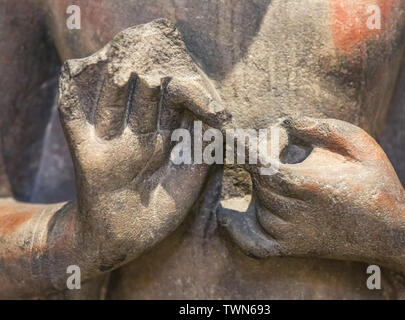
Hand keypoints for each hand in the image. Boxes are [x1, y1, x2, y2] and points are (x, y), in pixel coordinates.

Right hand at [57, 20, 223, 264]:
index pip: (170, 106)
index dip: (179, 89)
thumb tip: (218, 120)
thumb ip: (202, 150)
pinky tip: (70, 75)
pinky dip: (71, 101)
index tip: (189, 72)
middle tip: (157, 57)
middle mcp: (137, 136)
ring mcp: (111, 144)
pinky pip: (74, 124)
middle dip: (149, 80)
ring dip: (117, 86)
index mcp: (162, 140)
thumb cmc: (160, 212)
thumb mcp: (189, 180)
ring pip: (112, 106)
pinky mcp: (88, 156)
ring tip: (123, 62)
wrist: (123, 239)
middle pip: (142, 100)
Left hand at [218, 117, 404, 279]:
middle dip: (264, 157)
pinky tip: (228, 213)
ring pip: (258, 203)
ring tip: (288, 171)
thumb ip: (318, 127)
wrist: (392, 230)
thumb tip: (282, 122)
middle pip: (259, 180)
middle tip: (285, 146)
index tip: (231, 134)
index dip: (244, 148)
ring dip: (263, 183)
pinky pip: (252, 243)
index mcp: (309, 186)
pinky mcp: (290, 248)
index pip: (260, 165)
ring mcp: (290, 235)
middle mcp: (294, 214)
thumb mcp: (357, 142)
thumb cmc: (376, 180)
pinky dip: (236, 230)